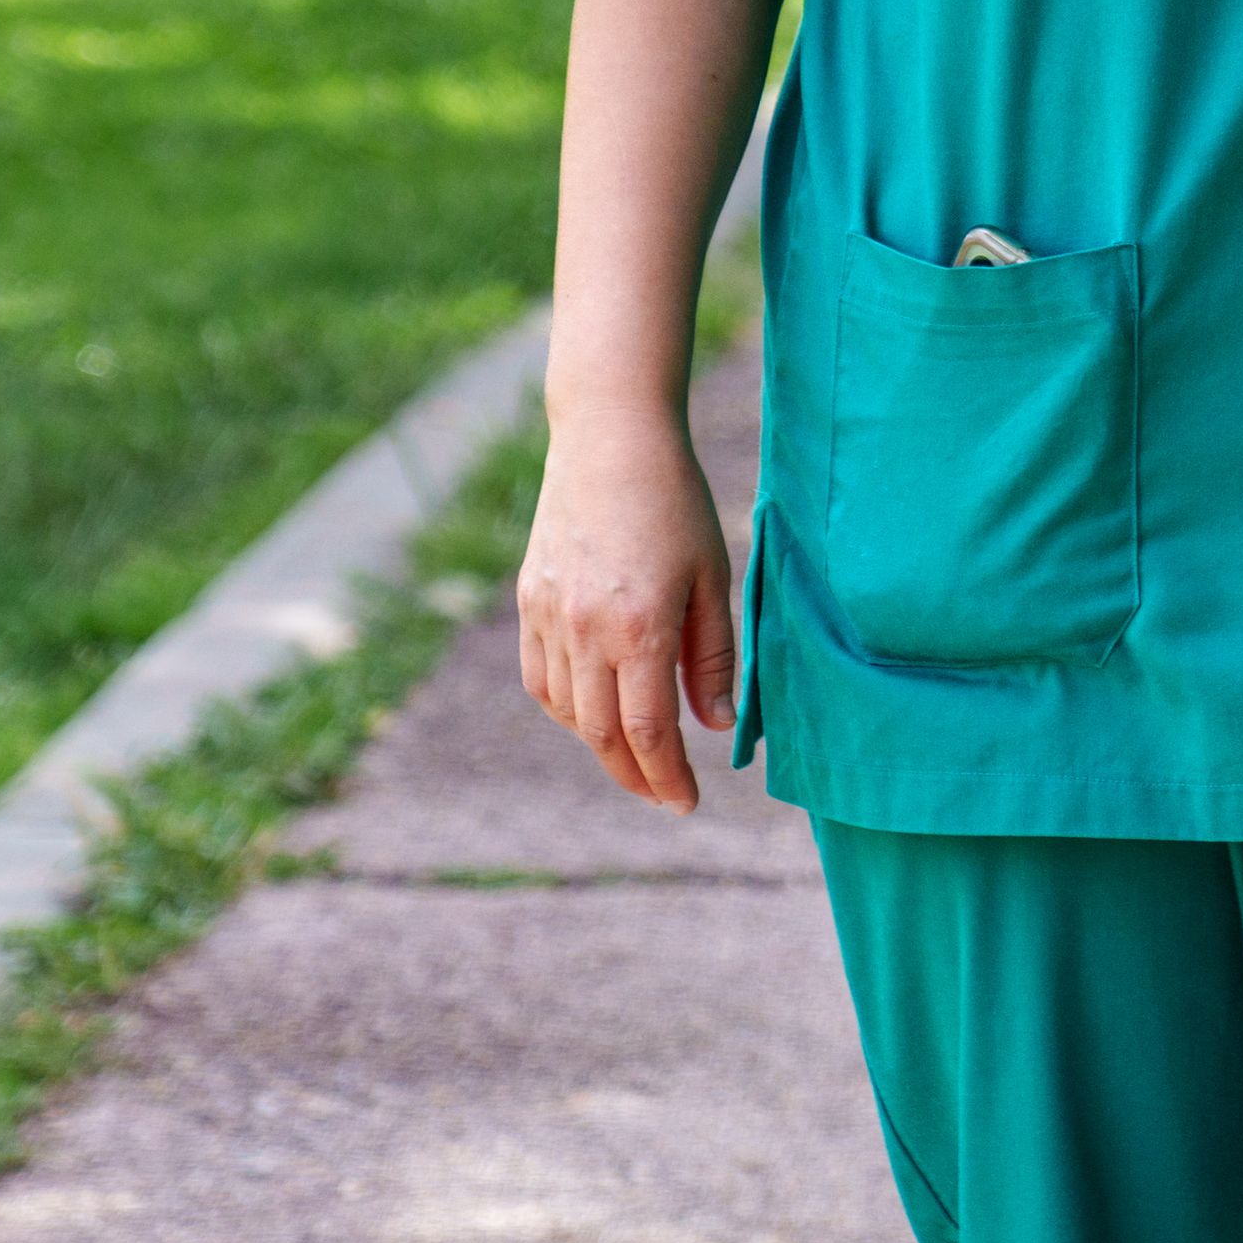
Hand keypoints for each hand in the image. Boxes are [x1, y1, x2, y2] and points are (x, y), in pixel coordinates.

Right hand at [515, 405, 737, 811]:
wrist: (609, 439)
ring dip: (601, 744)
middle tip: (663, 795)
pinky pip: (541, 678)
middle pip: (602, 734)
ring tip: (638, 753)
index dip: (667, 777)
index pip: (649, 731)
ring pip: (567, 712)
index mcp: (639, 626)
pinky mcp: (529, 601)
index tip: (687, 802)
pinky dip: (567, 707)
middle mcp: (585, 630)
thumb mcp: (712, 576)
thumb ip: (711, 657)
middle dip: (635, 776)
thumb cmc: (676, 503)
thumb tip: (713, 727)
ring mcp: (548, 616)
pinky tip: (595, 709)